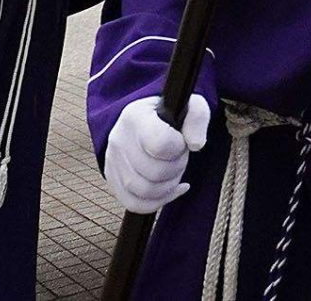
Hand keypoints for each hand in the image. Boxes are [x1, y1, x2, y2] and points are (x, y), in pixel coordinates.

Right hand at [104, 94, 208, 214]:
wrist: (146, 120)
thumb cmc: (170, 116)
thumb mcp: (190, 106)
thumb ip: (198, 119)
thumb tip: (196, 144)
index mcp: (136, 117)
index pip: (160, 144)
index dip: (178, 148)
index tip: (181, 141)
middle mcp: (119, 140)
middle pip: (154, 172)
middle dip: (177, 167)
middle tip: (179, 156)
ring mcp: (113, 162)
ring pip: (144, 191)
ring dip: (168, 185)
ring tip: (173, 169)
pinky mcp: (113, 180)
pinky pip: (134, 203)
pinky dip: (158, 201)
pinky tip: (172, 189)